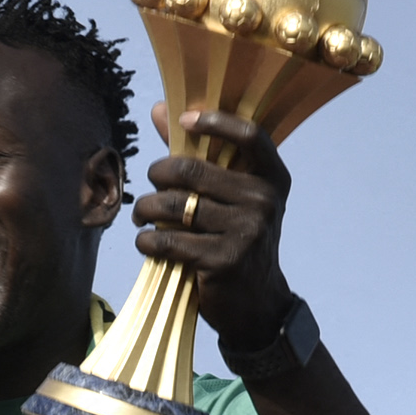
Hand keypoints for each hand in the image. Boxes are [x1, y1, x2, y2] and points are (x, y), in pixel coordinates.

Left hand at [137, 106, 294, 350]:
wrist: (258, 305)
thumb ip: (197, 152)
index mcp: (272, 178)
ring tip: (142, 216)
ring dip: (146, 210)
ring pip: (173, 205)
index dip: (215, 122)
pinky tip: (147, 241)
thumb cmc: (236, 240)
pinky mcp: (223, 260)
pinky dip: (148, 239)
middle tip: (150, 188)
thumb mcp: (231, 197)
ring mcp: (246, 231)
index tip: (184, 121)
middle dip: (158, 176)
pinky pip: (168, 239)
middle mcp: (264, 201)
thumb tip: (160, 109)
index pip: (250, 136)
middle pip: (191, 170)